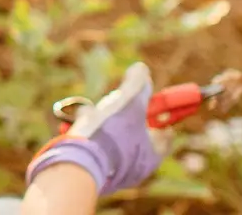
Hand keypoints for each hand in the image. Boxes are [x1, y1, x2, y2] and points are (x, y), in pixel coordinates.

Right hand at [27, 63, 166, 196]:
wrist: (76, 164)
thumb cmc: (108, 134)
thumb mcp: (128, 103)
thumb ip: (138, 85)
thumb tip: (142, 69)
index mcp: (152, 155)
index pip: (165, 132)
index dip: (157, 114)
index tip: (147, 102)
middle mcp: (136, 168)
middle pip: (136, 134)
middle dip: (122, 116)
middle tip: (112, 105)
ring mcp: (114, 173)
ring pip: (112, 140)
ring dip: (101, 124)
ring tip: (88, 115)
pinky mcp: (93, 173)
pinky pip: (94, 149)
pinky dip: (87, 136)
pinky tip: (76, 129)